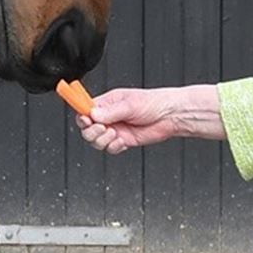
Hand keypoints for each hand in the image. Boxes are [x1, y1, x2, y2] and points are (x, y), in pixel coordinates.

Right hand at [77, 85, 224, 154]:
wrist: (169, 116)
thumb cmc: (153, 103)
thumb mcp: (130, 104)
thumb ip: (110, 111)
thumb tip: (93, 114)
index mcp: (106, 103)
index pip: (85, 109)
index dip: (82, 116)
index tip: (86, 120)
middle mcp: (108, 117)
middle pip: (87, 129)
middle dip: (92, 131)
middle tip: (104, 128)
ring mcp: (115, 129)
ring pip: (96, 141)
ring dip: (103, 140)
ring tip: (116, 134)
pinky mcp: (122, 141)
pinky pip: (110, 149)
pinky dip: (113, 147)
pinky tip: (123, 141)